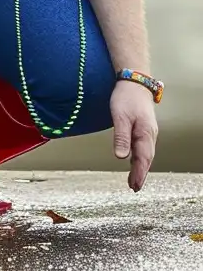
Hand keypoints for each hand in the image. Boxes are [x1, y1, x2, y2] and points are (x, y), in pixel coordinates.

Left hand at [109, 78, 158, 192]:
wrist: (135, 81)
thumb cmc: (126, 97)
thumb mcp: (120, 117)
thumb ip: (121, 137)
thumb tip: (121, 157)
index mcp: (145, 133)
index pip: (143, 158)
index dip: (139, 173)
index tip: (135, 186)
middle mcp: (149, 134)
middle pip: (146, 159)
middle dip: (141, 174)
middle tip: (135, 188)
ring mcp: (147, 132)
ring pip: (145, 154)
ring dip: (140, 168)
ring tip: (134, 182)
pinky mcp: (143, 129)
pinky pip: (143, 148)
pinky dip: (139, 159)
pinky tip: (134, 163)